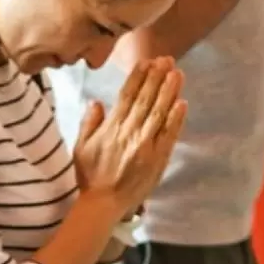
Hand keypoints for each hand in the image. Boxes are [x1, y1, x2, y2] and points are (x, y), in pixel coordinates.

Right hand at [73, 57, 186, 216]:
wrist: (104, 204)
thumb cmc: (90, 175)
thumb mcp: (81, 146)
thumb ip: (89, 123)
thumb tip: (97, 102)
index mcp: (111, 128)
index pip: (127, 96)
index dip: (138, 77)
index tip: (146, 61)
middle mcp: (129, 133)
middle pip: (146, 100)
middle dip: (157, 78)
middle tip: (166, 59)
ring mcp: (145, 146)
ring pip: (159, 113)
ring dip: (169, 91)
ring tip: (177, 73)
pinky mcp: (158, 159)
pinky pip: (169, 135)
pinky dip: (176, 119)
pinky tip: (182, 102)